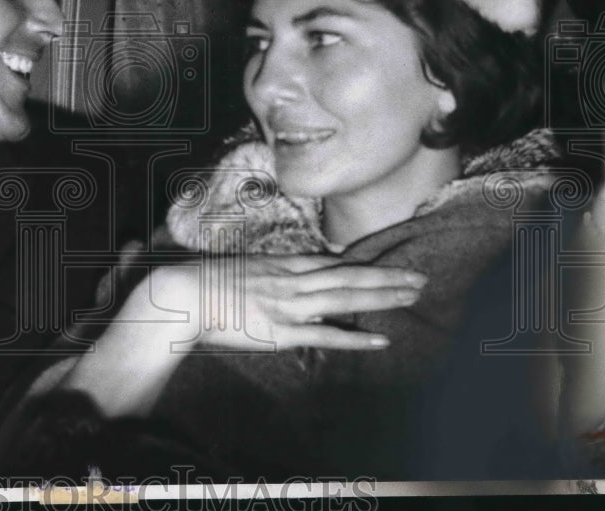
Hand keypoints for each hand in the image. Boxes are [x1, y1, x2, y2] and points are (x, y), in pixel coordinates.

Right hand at [155, 253, 426, 350]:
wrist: (184, 294)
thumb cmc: (206, 284)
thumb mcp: (242, 269)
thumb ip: (268, 272)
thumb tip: (283, 275)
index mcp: (281, 265)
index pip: (333, 264)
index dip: (366, 266)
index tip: (392, 266)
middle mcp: (292, 280)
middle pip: (349, 276)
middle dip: (387, 278)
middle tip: (420, 278)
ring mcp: (289, 304)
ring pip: (346, 297)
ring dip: (382, 296)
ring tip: (413, 295)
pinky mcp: (281, 331)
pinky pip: (325, 333)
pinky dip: (355, 337)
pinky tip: (381, 339)